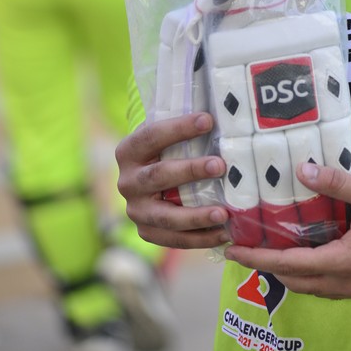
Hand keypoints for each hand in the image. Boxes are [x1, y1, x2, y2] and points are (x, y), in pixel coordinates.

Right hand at [115, 113, 230, 249]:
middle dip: (190, 171)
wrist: (145, 181)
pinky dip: (199, 238)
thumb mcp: (165, 137)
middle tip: (220, 166)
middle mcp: (126, 182)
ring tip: (223, 213)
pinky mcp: (146, 231)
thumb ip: (184, 127)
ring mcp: (135, 210)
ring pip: (165, 216)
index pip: (152, 136)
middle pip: (158, 176)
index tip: (208, 120)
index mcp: (128, 151)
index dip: (179, 128)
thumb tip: (221, 110)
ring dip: (195, 215)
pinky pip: (173, 239)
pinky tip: (224, 234)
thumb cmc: (165, 150)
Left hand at [224, 161, 350, 299]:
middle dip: (269, 267)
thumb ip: (338, 183)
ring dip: (291, 272)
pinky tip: (312, 254)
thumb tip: (303, 170)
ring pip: (314, 288)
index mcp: (346, 262)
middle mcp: (348, 283)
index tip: (232, 252)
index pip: (290, 265)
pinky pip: (331, 287)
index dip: (259, 258)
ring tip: (273, 250)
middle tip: (248, 247)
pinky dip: (313, 274)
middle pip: (298, 282)